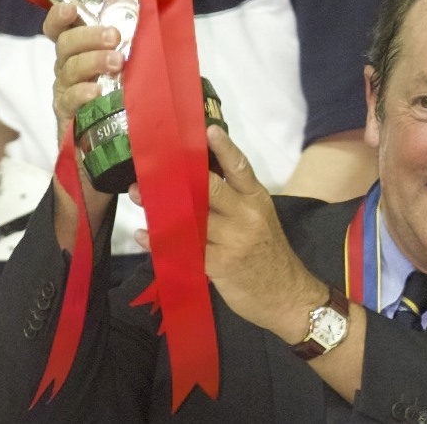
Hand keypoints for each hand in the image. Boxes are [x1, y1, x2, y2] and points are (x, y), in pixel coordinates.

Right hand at [44, 2, 123, 244]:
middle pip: (65, 46)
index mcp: (83, 60)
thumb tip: (177, 36)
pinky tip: (95, 91)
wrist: (109, 170)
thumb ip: (147, 62)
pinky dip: (81, 94)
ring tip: (117, 61)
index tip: (73, 6)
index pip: (63, 32)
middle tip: (116, 37)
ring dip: (91, 60)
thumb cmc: (129, 120)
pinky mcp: (67, 124)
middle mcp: (69, 75)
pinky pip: (68, 104)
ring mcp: (65, 99)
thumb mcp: (140, 86)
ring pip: (67, 70)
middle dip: (89, 36)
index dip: (61, 16)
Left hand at [132, 126, 324, 340]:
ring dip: (160, 207)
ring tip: (138, 196)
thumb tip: (201, 178)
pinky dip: (159, 241)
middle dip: (176, 176)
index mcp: (258, 200)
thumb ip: (236, 201)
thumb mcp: (261, 220)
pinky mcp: (220, 265)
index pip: (240, 168)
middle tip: (148, 167)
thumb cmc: (270, 255)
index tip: (206, 130)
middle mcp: (247, 216)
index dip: (224, 148)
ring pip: (191, 217)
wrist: (288, 296)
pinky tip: (143, 235)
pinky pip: (184, 249)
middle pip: (209, 188)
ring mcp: (233, 241)